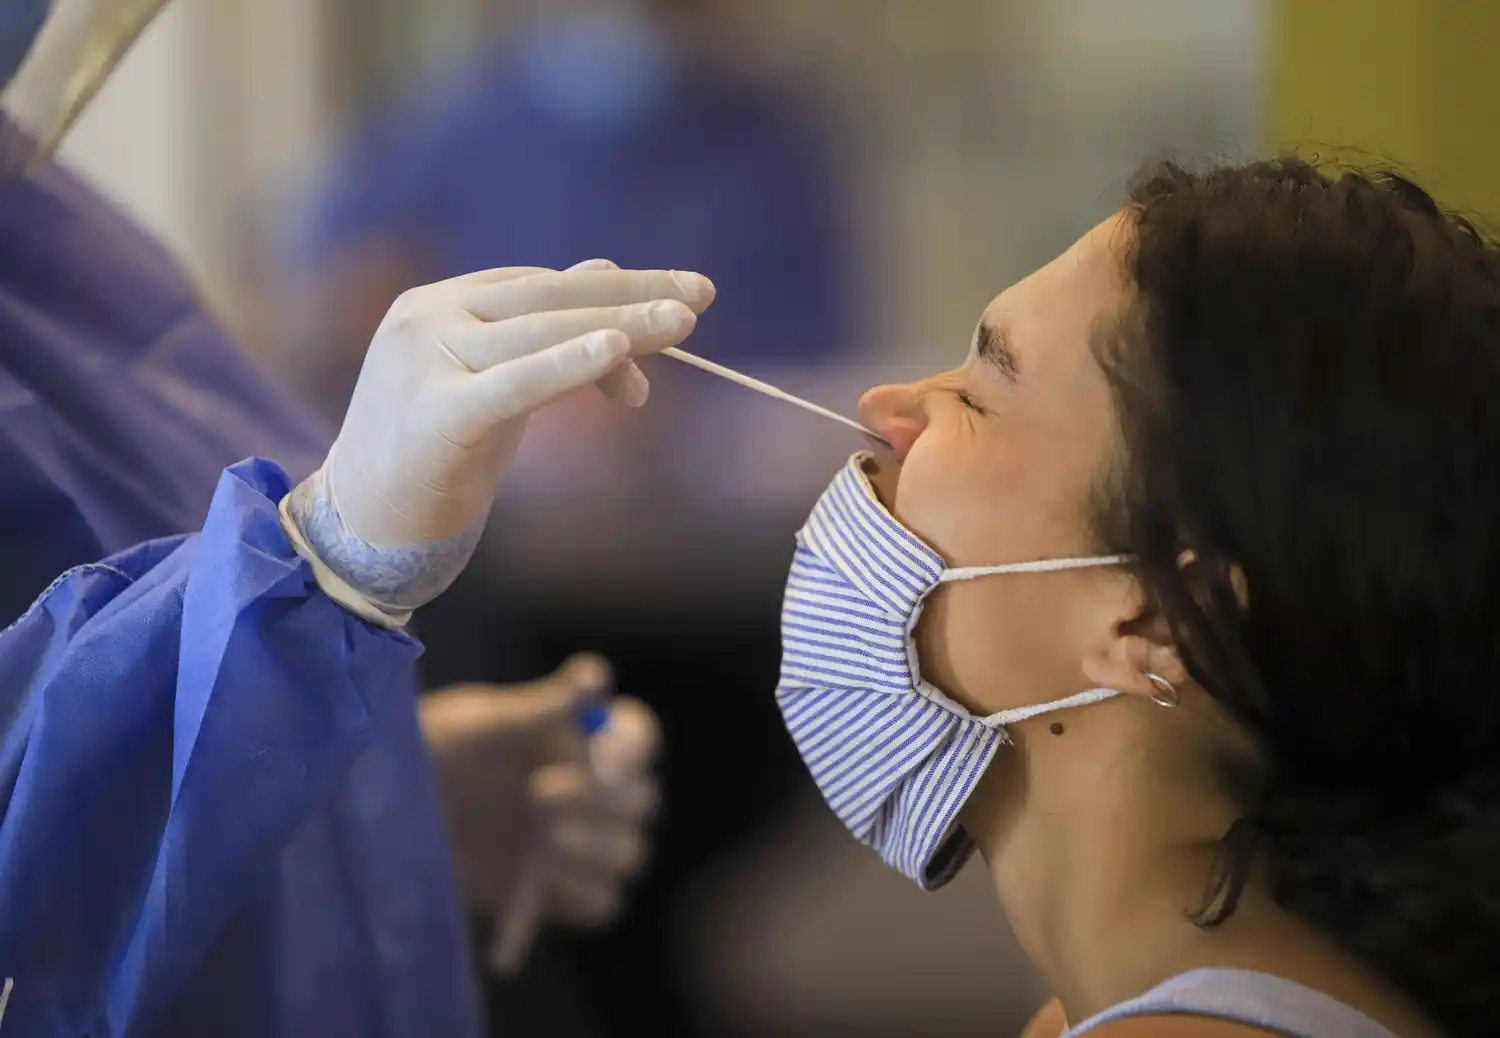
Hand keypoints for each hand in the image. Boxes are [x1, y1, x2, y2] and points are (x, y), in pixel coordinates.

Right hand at [281, 260, 714, 621]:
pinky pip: (514, 384)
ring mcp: (424, 362)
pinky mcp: (435, 415)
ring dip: (620, 328)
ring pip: (540, 334)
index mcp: (437, 304)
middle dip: (630, 298)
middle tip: (701, 297)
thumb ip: (542, 332)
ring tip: (683, 326)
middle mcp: (426, 319)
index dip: (614, 294)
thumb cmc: (431, 458)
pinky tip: (617, 352)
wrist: (359, 532)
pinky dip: (568, 365)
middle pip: (546, 297)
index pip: (539, 287)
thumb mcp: (494, 384)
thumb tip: (604, 274)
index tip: (682, 297)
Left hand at [419, 654, 660, 925]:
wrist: (392, 813)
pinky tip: (539, 880)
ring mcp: (582, 845)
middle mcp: (595, 791)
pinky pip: (601, 902)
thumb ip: (538, 708)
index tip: (598, 750)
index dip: (629, 746)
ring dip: (597, 848)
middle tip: (542, 793)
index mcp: (586, 739)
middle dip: (601, 799)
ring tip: (548, 841)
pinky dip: (580, 895)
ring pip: (628, 854)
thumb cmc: (438, 750)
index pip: (637, 737)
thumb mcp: (479, 723)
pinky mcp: (560, 893)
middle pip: (640, 800)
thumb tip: (593, 677)